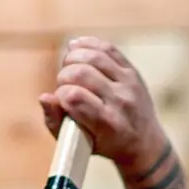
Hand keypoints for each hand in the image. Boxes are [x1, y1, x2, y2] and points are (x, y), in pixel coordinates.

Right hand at [39, 37, 167, 171]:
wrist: (143, 143)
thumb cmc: (104, 143)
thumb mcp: (77, 143)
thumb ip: (56, 122)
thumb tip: (44, 97)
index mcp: (107, 123)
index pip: (74, 96)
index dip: (60, 94)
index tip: (61, 101)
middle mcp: (121, 101)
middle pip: (81, 73)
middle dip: (64, 76)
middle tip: (65, 85)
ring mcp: (129, 84)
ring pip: (94, 56)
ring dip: (73, 58)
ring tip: (69, 68)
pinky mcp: (132, 71)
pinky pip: (108, 48)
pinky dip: (87, 44)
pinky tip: (76, 48)